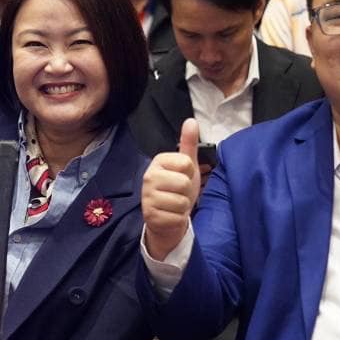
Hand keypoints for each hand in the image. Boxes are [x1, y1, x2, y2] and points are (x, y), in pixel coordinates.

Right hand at [142, 118, 201, 259]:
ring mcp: (147, 197)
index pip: (187, 163)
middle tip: (178, 194)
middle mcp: (148, 177)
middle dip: (187, 192)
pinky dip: (178, 219)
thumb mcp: (186, 166)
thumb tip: (191, 121)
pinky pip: (177, 217)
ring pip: (181, 202)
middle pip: (184, 183)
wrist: (166, 218)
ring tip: (175, 205)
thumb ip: (188, 144)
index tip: (182, 177)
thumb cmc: (177, 190)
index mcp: (158, 161)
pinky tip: (171, 216)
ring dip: (183, 207)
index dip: (190, 173)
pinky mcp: (150, 215)